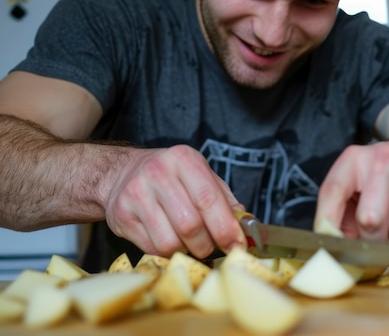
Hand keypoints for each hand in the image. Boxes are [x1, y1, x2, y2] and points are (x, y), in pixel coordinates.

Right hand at [104, 144, 245, 258]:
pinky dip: (168, 253)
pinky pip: (152, 249)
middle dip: (207, 244)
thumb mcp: (201, 176)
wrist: (122, 173)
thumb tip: (244, 226)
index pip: (208, 199)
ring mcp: (136, 194)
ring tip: (191, 243)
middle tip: (213, 247)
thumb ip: (224, 199)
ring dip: (187, 250)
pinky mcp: (121, 216)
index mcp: (183, 159)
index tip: (237, 245)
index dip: (226, 228)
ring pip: (170, 242)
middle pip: (190, 225)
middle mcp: (157, 173)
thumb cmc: (171, 177)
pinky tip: (171, 240)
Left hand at [315, 139, 388, 240]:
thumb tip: (336, 245)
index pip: (332, 191)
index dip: (329, 221)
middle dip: (373, 237)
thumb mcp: (356, 186)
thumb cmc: (383, 179)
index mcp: (353, 159)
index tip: (333, 244)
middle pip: (369, 219)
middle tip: (377, 232)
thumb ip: (341, 214)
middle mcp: (380, 157)